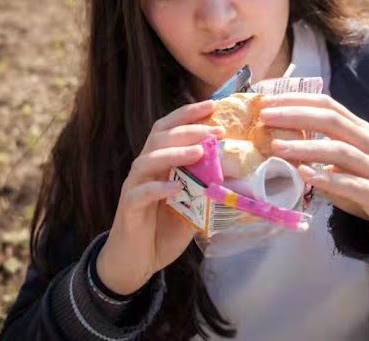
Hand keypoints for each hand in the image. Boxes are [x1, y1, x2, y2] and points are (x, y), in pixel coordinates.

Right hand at [96, 100, 224, 294]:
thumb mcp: (192, 207)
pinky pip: (140, 193)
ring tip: (200, 152)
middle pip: (159, 138)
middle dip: (188, 130)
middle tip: (216, 130)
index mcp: (158, 163)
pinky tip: (175, 188)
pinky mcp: (129, 209)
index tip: (213, 105)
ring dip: (174, 153)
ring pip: (147, 161)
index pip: (168, 128)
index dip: (188, 114)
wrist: (136, 263)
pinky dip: (157, 188)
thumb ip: (207, 190)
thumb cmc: (163, 229)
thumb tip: (239, 177)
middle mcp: (144, 170)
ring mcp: (134, 188)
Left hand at [258, 94, 368, 239]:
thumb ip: (317, 146)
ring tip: (277, 147)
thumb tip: (275, 138)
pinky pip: (350, 185)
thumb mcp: (342, 158)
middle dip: (296, 116)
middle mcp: (368, 142)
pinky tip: (304, 175)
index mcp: (358, 129)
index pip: (327, 105)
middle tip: (266, 117)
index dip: (297, 99)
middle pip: (332, 121)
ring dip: (306, 147)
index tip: (268, 100)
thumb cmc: (363, 180)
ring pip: (340, 151)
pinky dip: (326, 178)